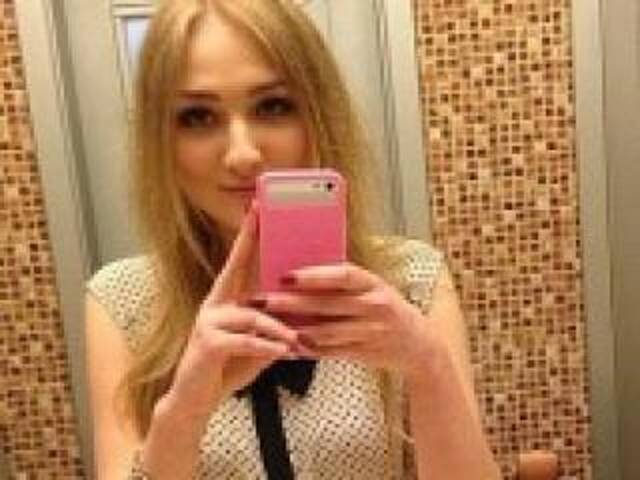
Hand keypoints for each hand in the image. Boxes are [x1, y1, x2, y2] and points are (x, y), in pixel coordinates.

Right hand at [163, 206, 301, 417]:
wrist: (195, 401)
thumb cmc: (226, 367)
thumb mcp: (256, 343)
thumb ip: (273, 325)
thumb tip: (304, 311)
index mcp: (226, 300)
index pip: (238, 261)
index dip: (248, 234)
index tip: (256, 207)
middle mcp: (214, 304)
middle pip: (234, 266)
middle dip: (250, 239)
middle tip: (262, 213)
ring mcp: (208, 322)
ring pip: (253, 315)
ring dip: (280, 328)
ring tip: (300, 340)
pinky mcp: (208, 345)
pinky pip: (246, 340)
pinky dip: (268, 346)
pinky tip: (285, 352)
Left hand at [259, 263, 441, 378]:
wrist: (417, 343)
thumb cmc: (385, 307)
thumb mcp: (373, 287)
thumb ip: (343, 281)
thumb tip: (301, 271)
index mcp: (374, 283)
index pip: (343, 275)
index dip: (315, 275)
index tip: (286, 275)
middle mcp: (375, 307)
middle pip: (328, 304)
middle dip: (292, 303)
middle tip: (262, 299)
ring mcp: (371, 333)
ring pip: (327, 332)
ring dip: (295, 329)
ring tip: (268, 324)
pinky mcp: (365, 354)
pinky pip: (331, 352)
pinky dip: (309, 349)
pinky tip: (287, 345)